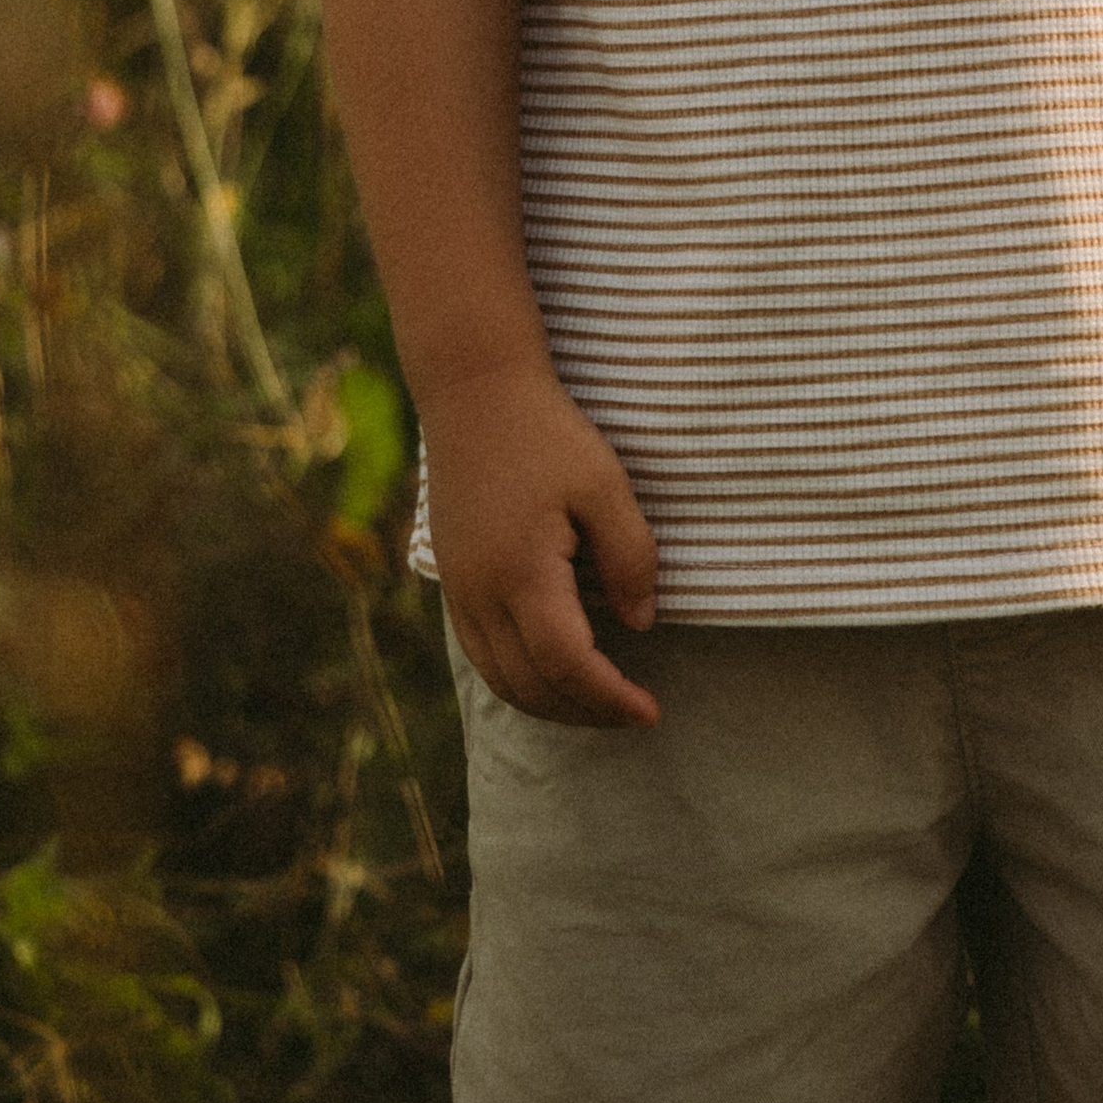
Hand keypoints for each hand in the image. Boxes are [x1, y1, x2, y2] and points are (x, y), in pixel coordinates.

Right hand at [422, 359, 662, 725]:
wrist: (473, 390)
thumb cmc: (546, 431)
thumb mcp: (604, 484)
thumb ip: (630, 556)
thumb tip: (641, 623)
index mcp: (522, 573)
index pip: (569, 665)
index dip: (611, 699)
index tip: (651, 713)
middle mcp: (482, 594)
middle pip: (531, 686)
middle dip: (585, 712)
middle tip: (631, 713)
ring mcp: (459, 589)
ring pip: (500, 679)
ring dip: (549, 704)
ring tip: (597, 703)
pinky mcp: (451, 578)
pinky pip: (480, 654)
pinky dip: (517, 679)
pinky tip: (550, 671)